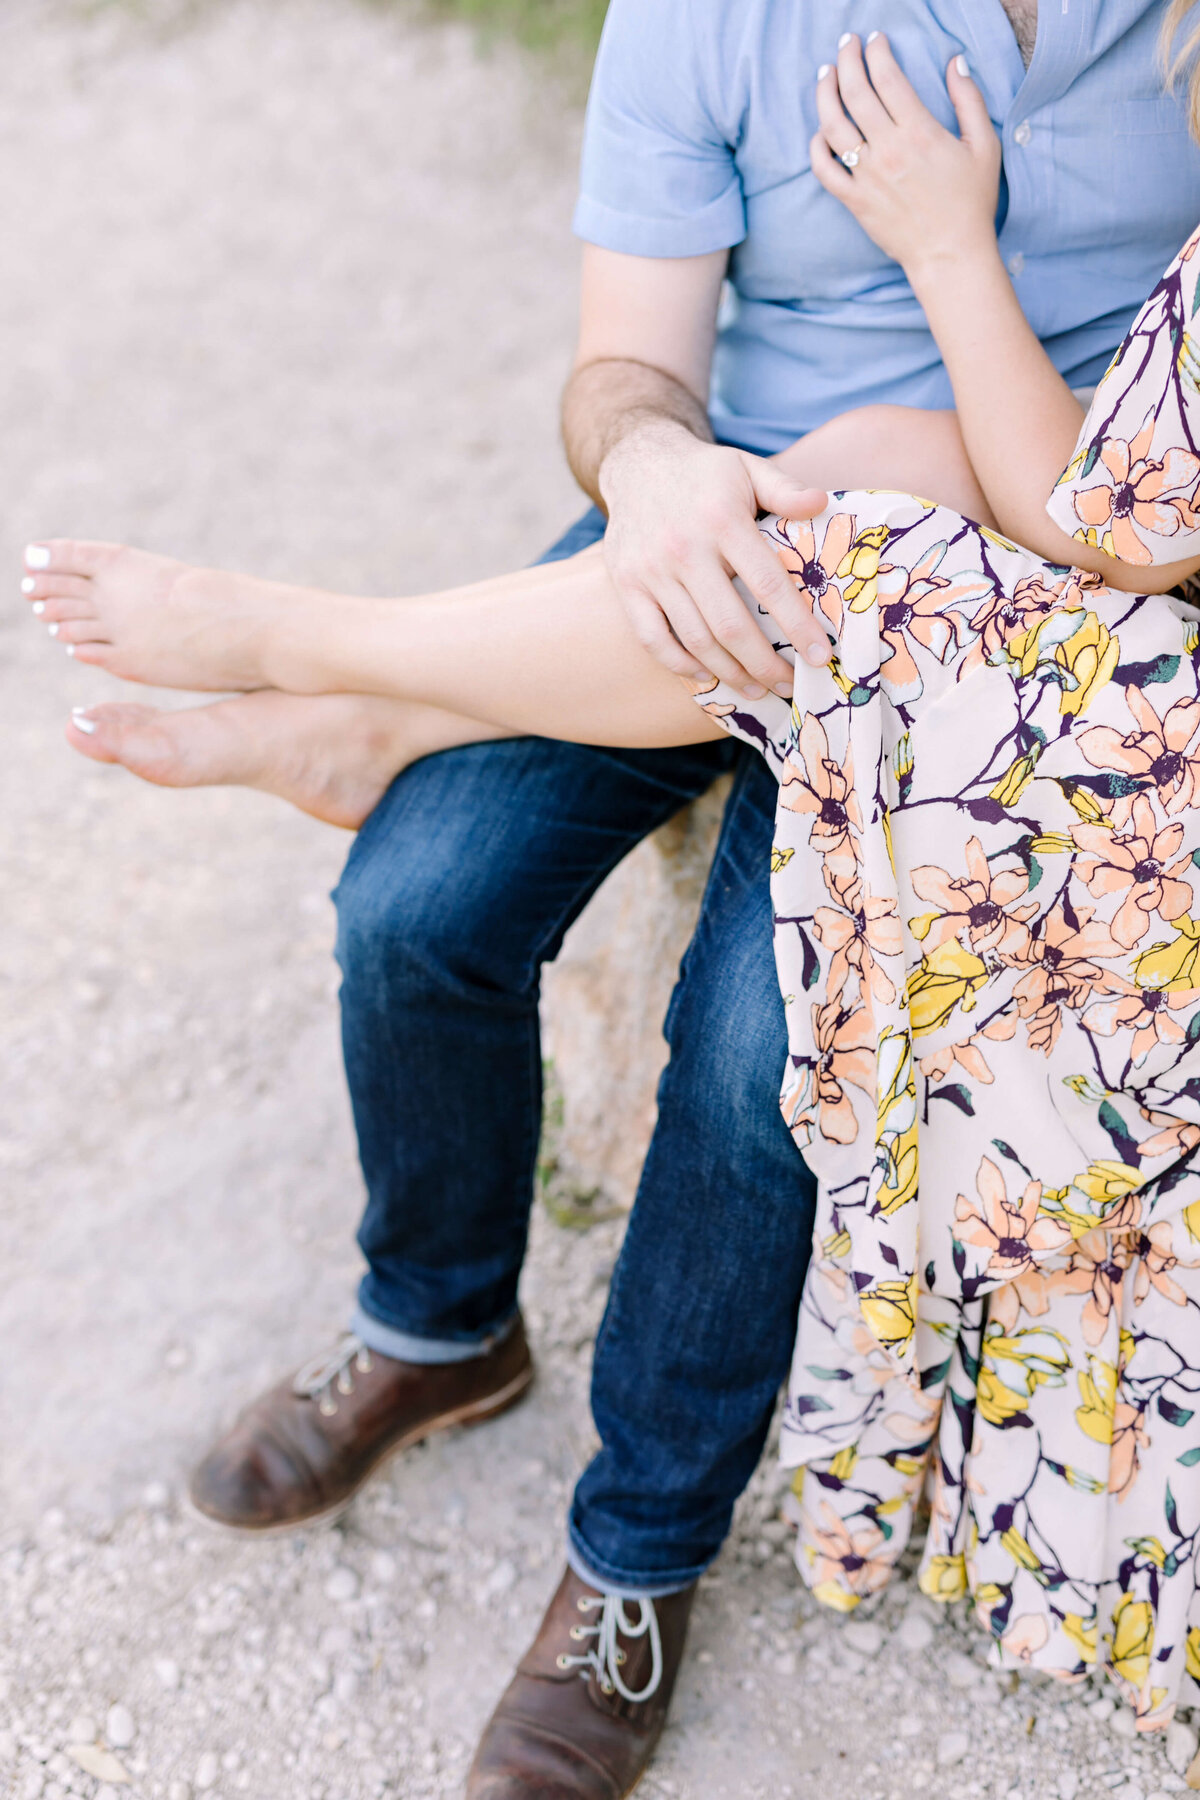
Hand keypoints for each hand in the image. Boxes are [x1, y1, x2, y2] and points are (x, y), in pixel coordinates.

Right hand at [599, 420, 829, 697]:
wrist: (636, 461)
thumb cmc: (704, 473)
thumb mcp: (747, 467)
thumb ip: (785, 488)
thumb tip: (823, 503)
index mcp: (722, 520)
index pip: (768, 585)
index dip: (797, 626)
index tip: (821, 656)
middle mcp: (685, 549)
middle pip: (730, 625)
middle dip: (765, 664)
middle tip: (790, 685)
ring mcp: (651, 571)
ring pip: (694, 639)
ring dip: (729, 672)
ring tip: (757, 688)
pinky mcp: (627, 585)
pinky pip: (652, 638)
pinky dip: (680, 665)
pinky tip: (706, 675)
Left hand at [810, 34, 1000, 285]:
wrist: (951, 255)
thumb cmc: (971, 202)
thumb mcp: (985, 145)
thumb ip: (970, 100)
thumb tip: (955, 62)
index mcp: (920, 132)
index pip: (887, 78)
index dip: (877, 52)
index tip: (874, 40)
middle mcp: (888, 150)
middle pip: (855, 93)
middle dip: (847, 61)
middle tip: (845, 44)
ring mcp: (867, 176)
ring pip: (833, 125)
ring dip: (824, 94)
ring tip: (825, 75)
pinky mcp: (855, 201)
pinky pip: (824, 169)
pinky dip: (816, 146)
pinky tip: (819, 130)